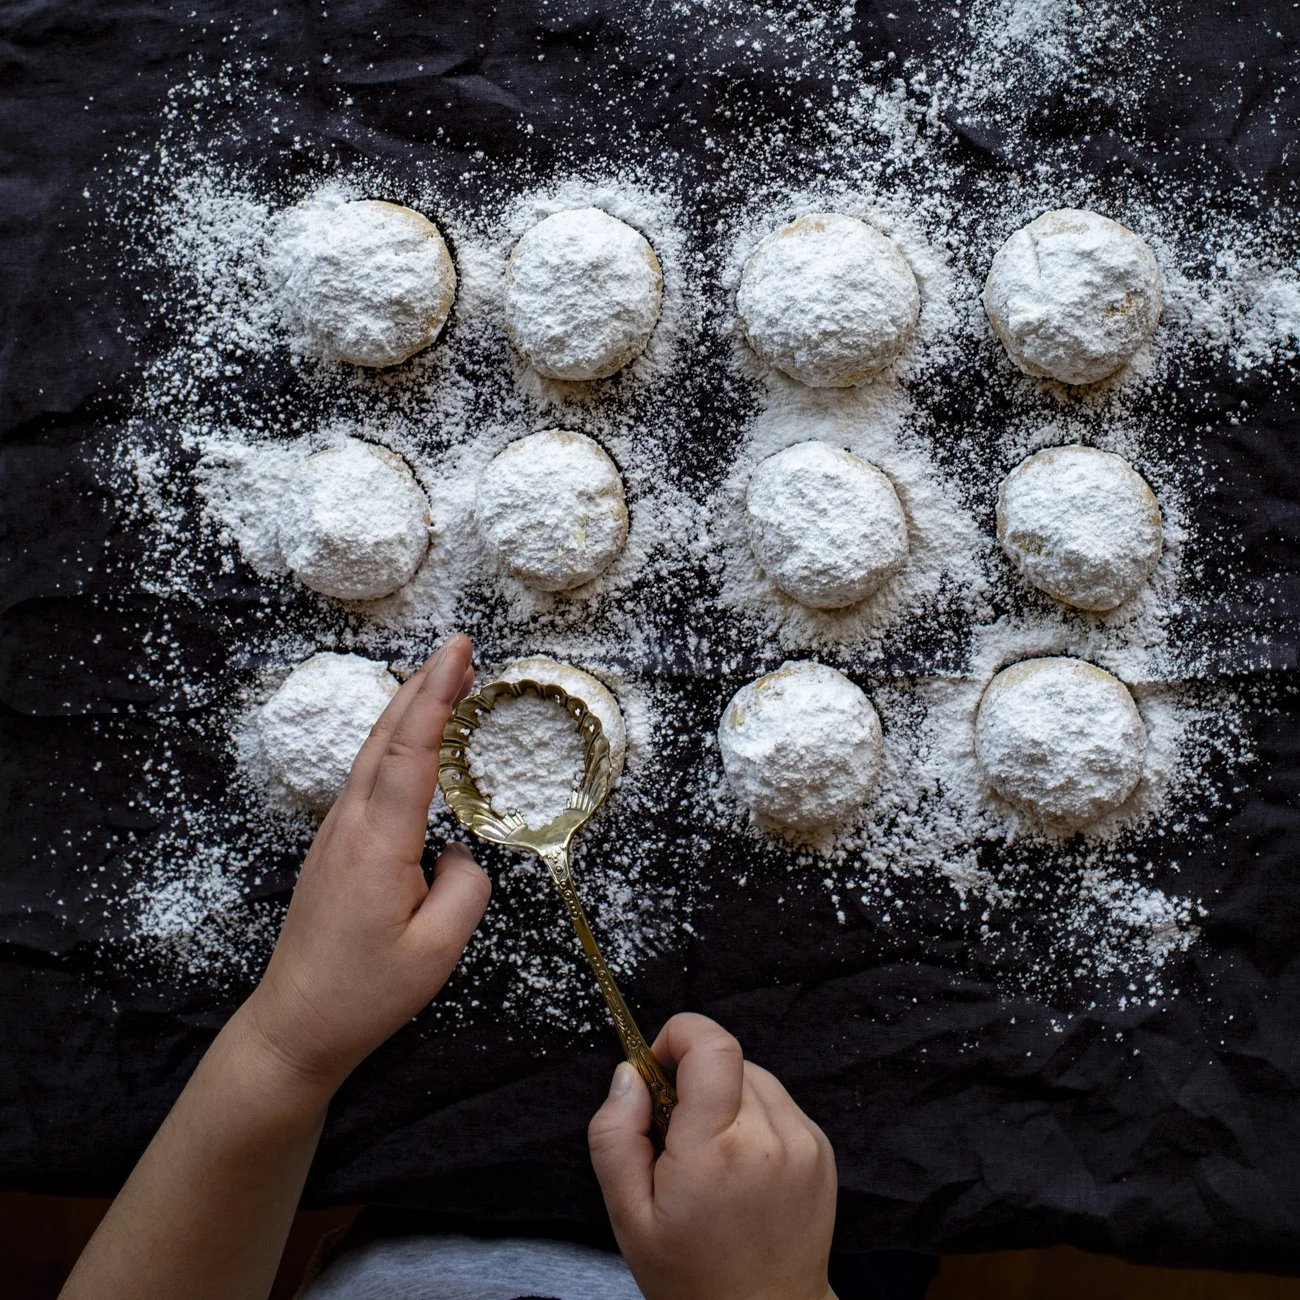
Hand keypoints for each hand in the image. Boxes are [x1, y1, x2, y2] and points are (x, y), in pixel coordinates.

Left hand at [238, 633, 490, 1096]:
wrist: (295, 1024)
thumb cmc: (365, 993)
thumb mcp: (438, 951)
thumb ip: (466, 887)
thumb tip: (461, 849)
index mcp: (377, 843)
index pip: (411, 751)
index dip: (436, 695)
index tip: (459, 653)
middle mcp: (350, 826)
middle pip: (384, 736)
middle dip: (423, 685)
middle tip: (459, 650)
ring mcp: (335, 835)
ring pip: (371, 754)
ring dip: (407, 711)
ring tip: (443, 682)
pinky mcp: (333, 848)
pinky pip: (367, 779)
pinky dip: (396, 745)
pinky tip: (413, 745)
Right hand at [588, 1013, 837, 1299]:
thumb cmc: (691, 1274)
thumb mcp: (627, 1215)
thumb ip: (616, 1134)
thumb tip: (629, 1073)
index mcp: (717, 1150)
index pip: (712, 1045)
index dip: (679, 1036)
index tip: (658, 1067)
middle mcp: (770, 1137)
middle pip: (728, 1059)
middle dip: (695, 1079)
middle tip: (677, 1134)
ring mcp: (803, 1142)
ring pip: (754, 1077)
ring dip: (726, 1097)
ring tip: (711, 1155)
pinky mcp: (821, 1149)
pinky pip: (778, 1103)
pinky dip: (754, 1117)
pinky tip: (741, 1165)